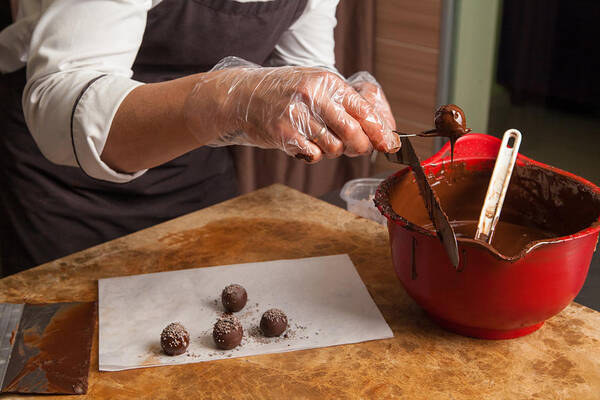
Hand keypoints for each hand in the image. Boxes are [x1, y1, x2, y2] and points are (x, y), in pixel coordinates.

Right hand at [184, 57, 400, 162]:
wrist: (243, 96)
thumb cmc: (285, 93)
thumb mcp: (316, 86)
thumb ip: (345, 103)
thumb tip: (379, 129)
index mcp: (327, 81)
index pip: (363, 110)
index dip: (380, 131)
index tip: (390, 145)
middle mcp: (313, 95)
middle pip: (353, 133)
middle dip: (360, 147)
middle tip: (356, 149)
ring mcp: (296, 115)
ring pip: (333, 147)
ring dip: (332, 151)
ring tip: (318, 140)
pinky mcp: (283, 134)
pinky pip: (313, 156)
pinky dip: (313, 156)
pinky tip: (303, 144)